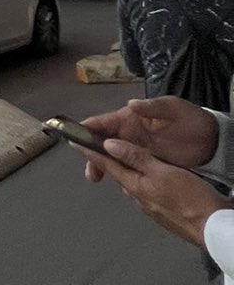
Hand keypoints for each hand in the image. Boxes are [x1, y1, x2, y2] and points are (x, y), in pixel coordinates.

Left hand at [79, 131, 226, 249]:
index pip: (107, 165)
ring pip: (133, 184)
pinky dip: (141, 181)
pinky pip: (146, 193)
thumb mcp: (162, 172)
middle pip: (118, 174)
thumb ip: (136, 158)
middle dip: (106, 161)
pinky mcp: (163, 212)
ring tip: (119, 160)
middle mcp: (138, 197)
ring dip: (124, 171)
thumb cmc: (190, 198)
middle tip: (95, 148)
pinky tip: (147, 179)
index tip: (75, 142)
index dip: (91, 152)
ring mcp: (151, 207)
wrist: (212, 228)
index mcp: (135, 185)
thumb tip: (109, 145)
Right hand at [81, 96, 217, 181]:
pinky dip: (115, 172)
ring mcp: (136, 148)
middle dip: (91, 154)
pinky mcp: (145, 161)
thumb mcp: (172, 108)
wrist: (211, 139)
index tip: (73, 138)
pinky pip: (124, 166)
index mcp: (131, 118)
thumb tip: (130, 104)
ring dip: (100, 164)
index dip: (87, 129)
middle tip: (89, 169)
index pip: (103, 122)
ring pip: (111, 156)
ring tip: (95, 177)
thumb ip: (152, 107)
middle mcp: (129, 133)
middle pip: (102, 142)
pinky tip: (112, 180)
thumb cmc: (189, 119)